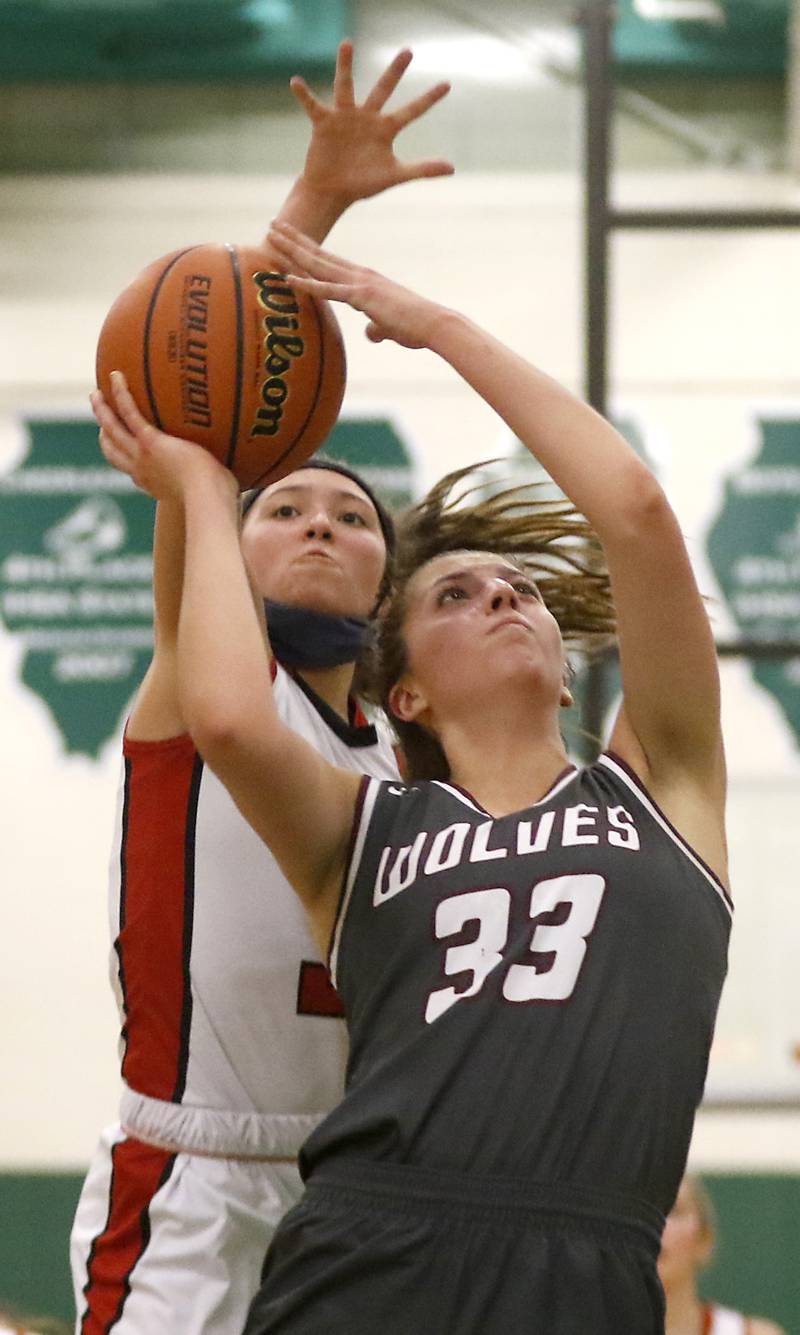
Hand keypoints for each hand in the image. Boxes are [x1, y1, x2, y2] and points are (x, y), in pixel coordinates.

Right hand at [91, 372, 236, 504]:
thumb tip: (240, 475)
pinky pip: (129, 412)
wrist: (208, 501)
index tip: (120, 444)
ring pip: (113, 429)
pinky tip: (117, 376)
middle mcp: (141, 470)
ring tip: (96, 394)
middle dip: (104, 433)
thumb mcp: (214, 489)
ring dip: (102, 411)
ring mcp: (142, 455)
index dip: (122, 455)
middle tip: (100, 418)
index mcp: (152, 483)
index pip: (130, 467)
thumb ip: (218, 480)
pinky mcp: (150, 441)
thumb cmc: (218, 501)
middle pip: (113, 450)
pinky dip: (121, 394)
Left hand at [267, 221, 447, 350]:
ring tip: (271, 235)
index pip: (329, 261)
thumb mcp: (389, 326)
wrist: (433, 323)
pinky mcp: (362, 296)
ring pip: (317, 264)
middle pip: (319, 254)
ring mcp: (359, 282)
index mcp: (364, 278)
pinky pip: (328, 290)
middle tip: (273, 224)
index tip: (290, 238)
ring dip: (292, 250)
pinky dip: (307, 284)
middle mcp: (359, 274)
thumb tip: (370, 333)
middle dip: (294, 239)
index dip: (308, 248)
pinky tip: (288, 279)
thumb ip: (376, 327)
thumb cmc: (415, 326)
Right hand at [291, 40, 452, 209]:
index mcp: (385, 129)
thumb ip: (422, 169)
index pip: (412, 112)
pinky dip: (304, 95)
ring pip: (346, 87)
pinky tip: (296, 82)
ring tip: (347, 43)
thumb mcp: (395, 175)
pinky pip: (312, 105)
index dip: (429, 99)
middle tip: (408, 51)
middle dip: (395, 72)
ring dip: (345, 66)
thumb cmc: (362, 183)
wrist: (332, 191)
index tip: (447, 85)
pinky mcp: (324, 123)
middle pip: (383, 89)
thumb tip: (453, 168)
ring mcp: (345, 118)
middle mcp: (367, 118)